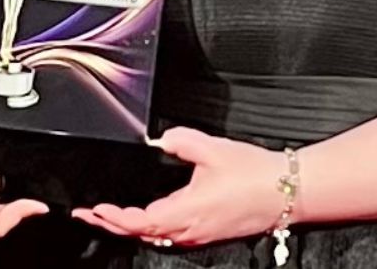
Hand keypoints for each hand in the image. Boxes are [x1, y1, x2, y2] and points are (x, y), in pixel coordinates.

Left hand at [72, 127, 285, 248]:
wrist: (286, 192)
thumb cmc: (256, 175)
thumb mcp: (213, 149)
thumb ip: (182, 141)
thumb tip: (163, 138)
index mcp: (187, 211)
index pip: (138, 221)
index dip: (113, 217)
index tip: (94, 208)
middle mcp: (189, 230)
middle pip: (140, 234)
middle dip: (111, 225)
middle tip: (89, 214)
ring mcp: (198, 235)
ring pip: (154, 238)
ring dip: (129, 228)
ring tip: (109, 217)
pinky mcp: (207, 233)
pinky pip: (170, 237)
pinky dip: (149, 230)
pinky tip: (144, 221)